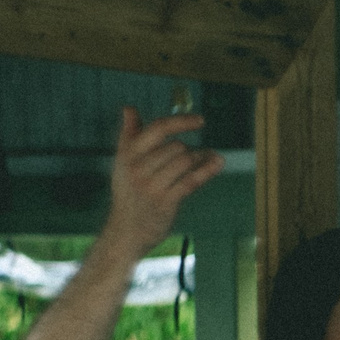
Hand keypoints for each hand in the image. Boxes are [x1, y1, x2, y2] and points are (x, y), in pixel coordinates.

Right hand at [102, 105, 225, 252]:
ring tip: (208, 159)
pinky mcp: (165, 201)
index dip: (181, 122)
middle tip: (199, 155)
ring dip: (201, 159)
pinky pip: (191, 180)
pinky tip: (217, 163)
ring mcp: (151, 185)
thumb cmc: (128, 193)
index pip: (157, 129)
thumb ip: (129, 134)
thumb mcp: (122, 162)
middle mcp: (137, 168)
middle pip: (175, 147)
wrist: (124, 231)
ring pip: (185, 161)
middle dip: (191, 150)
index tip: (200, 120)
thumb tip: (129, 108)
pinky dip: (207, 170)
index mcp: (127, 154)